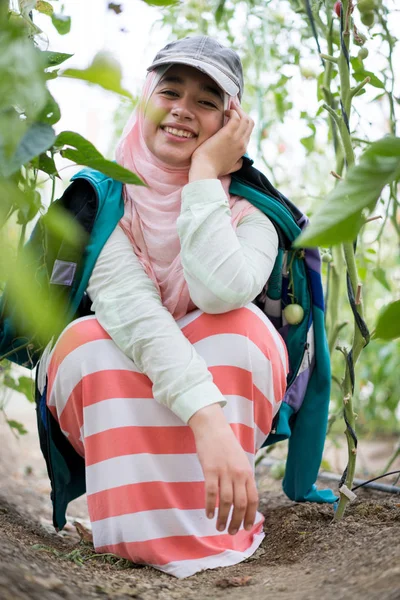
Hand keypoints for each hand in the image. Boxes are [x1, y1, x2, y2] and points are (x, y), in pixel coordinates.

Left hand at [188, 106, 253, 181]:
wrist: (205, 171)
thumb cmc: (213, 170)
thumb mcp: (230, 168)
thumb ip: (237, 164)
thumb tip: (241, 162)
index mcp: (242, 151)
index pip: (248, 132)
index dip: (242, 122)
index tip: (234, 116)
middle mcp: (242, 143)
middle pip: (250, 123)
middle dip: (242, 113)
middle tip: (233, 107)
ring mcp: (237, 138)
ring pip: (246, 118)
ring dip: (238, 109)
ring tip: (230, 106)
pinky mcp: (228, 134)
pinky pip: (236, 117)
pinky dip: (232, 111)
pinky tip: (225, 111)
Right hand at [188, 404, 258, 534]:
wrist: (212, 427)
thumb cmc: (226, 445)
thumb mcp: (240, 461)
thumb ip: (243, 478)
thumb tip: (243, 500)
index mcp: (247, 472)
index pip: (253, 499)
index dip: (250, 516)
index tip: (245, 527)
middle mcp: (238, 474)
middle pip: (240, 504)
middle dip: (237, 521)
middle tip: (231, 532)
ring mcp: (224, 472)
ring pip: (226, 502)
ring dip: (223, 518)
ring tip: (219, 527)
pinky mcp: (210, 470)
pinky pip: (211, 493)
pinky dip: (210, 506)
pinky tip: (209, 514)